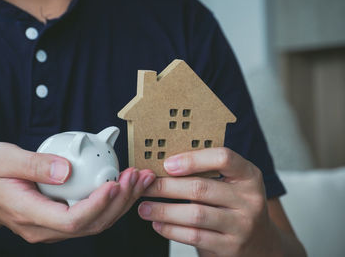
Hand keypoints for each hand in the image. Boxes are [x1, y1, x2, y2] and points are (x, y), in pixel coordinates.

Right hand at [0, 142, 155, 243]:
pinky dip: (114, 201)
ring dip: (122, 202)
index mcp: (29, 214)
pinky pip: (93, 216)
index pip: (71, 220)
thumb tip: (66, 170)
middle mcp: (44, 228)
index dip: (97, 205)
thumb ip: (33, 165)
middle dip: (120, 202)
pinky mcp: (62, 220)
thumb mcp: (2, 159)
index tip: (114, 183)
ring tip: (140, 179)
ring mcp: (54, 227)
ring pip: (97, 223)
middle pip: (91, 225)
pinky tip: (126, 184)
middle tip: (136, 176)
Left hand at [138, 148, 279, 256]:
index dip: (193, 159)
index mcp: (249, 175)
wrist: (259, 243)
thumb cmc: (236, 206)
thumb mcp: (233, 185)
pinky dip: (171, 229)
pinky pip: (194, 236)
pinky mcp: (230, 246)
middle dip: (166, 186)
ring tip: (144, 207)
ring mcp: (242, 225)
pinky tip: (158, 224)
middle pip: (201, 188)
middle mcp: (250, 199)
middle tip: (145, 186)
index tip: (167, 164)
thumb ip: (208, 173)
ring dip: (163, 210)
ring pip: (194, 214)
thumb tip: (166, 165)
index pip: (223, 158)